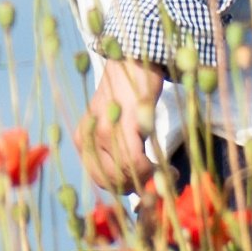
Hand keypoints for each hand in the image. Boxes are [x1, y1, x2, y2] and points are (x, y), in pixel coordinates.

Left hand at [74, 56, 160, 192]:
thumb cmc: (127, 93)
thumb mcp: (114, 124)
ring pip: (124, 176)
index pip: (100, 180)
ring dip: (149, 181)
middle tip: (158, 183)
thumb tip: (132, 184)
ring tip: (166, 174)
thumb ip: (115, 150)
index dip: (125, 189)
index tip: (146, 190)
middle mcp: (88, 138)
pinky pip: (135, 162)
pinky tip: (169, 168)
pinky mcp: (123, 125)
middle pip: (111, 182)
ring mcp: (104, 132)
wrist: (133, 60)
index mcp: (83, 139)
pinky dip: (152, 170)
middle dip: (137, 188)